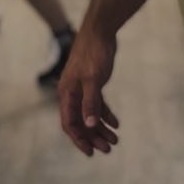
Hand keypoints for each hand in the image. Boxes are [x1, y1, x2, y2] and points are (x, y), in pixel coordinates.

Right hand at [57, 24, 119, 156]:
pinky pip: (97, 104)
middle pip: (81, 122)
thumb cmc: (94, 53)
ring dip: (101, 128)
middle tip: (109, 149)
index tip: (91, 152)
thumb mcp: (93, 79)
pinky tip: (116, 124)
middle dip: (94, 137)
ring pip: (90, 114)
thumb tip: (88, 124)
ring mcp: (82, 88)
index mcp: (67, 94)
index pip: (69, 123)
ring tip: (115, 140)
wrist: (101, 30)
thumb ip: (91, 102)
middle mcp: (72, 93)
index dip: (79, 139)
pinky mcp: (93, 83)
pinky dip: (105, 114)